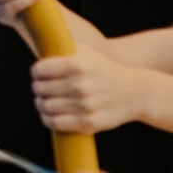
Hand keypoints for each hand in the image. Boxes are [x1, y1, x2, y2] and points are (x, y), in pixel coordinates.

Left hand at [31, 46, 145, 133]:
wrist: (135, 92)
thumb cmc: (105, 70)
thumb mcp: (86, 52)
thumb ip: (61, 49)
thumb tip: (36, 50)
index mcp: (77, 65)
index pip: (39, 70)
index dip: (36, 73)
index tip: (39, 74)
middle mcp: (80, 85)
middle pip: (40, 89)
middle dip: (38, 88)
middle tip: (41, 89)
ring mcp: (84, 106)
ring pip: (46, 107)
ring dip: (41, 104)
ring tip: (44, 101)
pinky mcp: (88, 123)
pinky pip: (56, 123)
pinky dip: (48, 120)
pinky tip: (49, 115)